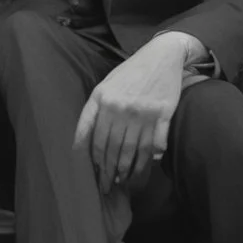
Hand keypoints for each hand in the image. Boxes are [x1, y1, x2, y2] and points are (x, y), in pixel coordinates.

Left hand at [73, 33, 188, 192]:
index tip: (97, 173)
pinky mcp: (163, 113)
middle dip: (110, 171)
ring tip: (124, 181)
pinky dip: (150, 158)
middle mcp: (122, 108)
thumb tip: (79, 144)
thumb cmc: (128, 74)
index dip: (97, 160)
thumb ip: (90, 114)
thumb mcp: (103, 88)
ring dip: (128, 169)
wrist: (161, 56)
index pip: (98, 140)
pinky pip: (155, 143)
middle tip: (108, 187)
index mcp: (104, 101)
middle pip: (115, 148)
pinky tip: (145, 167)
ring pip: (134, 149)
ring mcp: (144, 112)